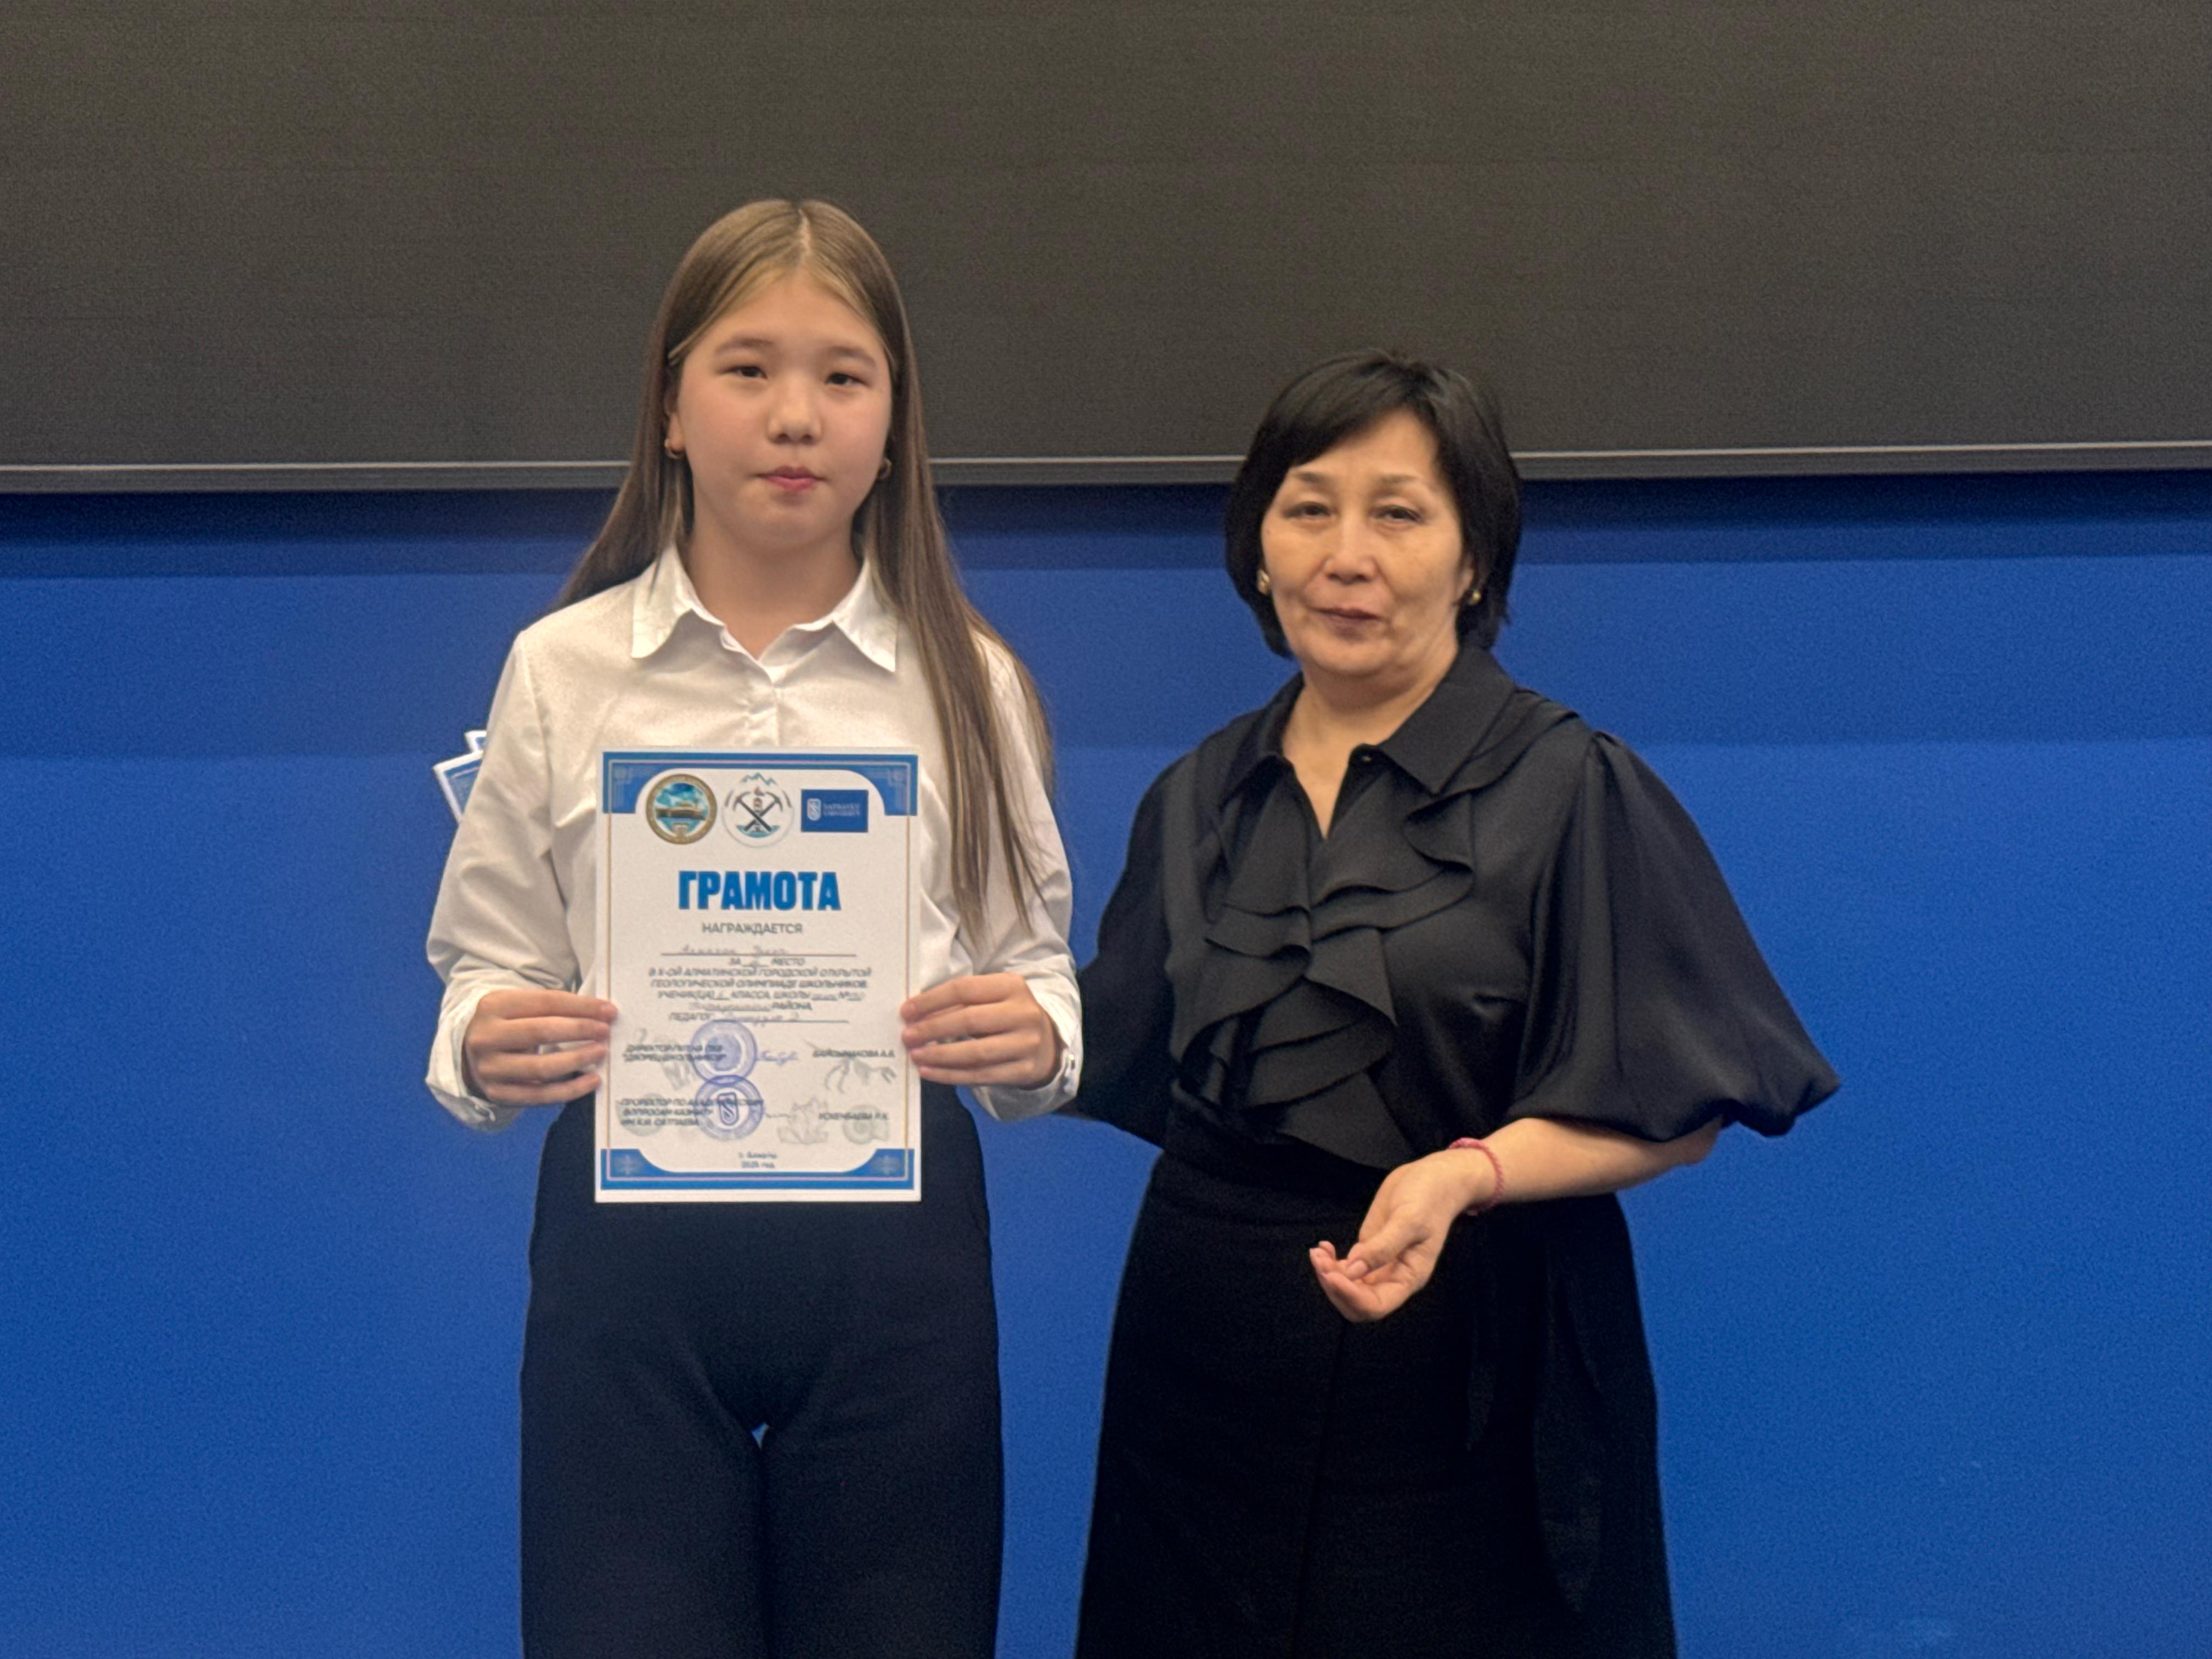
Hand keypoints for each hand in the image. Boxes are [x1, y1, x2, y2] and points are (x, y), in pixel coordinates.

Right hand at [462, 988, 616, 1106]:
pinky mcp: (498, 1093)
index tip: (608, 1010)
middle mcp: (486, 1037)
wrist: (472, 1054)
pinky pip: (540, 1095)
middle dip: (579, 1030)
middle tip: (605, 1031)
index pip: (545, 1002)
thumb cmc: (508, 1025)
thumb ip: (553, 1007)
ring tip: (600, 1052)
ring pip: (541, 1067)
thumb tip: (601, 1013)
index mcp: (493, 1006)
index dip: (580, 1006)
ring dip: (577, 1059)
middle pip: (540, 1031)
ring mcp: (490, 1068)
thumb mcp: (520, 1007)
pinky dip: (570, 1089)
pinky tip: (591, 1081)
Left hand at [900, 973, 1062, 1088]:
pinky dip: (950, 1075)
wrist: (1045, 1045)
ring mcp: (1026, 1044)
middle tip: (908, 1035)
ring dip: (939, 1055)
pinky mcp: (1023, 1071)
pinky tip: (929, 1071)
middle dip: (932, 1028)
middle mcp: (1024, 1013)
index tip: (906, 1011)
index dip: (932, 1000)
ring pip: (975, 1052)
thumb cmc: (1007, 1017)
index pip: (965, 989)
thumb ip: (961, 1003)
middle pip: (969, 1020)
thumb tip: (917, 1016)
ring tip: (915, 1054)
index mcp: (1012, 986)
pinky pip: (980, 1075)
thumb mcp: (992, 1000)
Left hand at [1308, 1146, 1497, 1321]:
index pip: (1376, 1305)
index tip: (1332, 1275)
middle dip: (1335, 1287)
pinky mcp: (1369, 1249)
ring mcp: (1379, 1265)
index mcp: (1409, 1277)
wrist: (1434, 1178)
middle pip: (1357, 1302)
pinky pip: (1346, 1268)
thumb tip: (1352, 1271)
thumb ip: (1382, 1248)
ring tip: (1317, 1253)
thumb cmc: (1429, 1198)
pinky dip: (1331, 1262)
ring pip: (1348, 1286)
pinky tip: (1323, 1247)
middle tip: (1320, 1261)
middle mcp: (1393, 1277)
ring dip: (1328, 1274)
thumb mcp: (1409, 1220)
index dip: (1350, 1296)